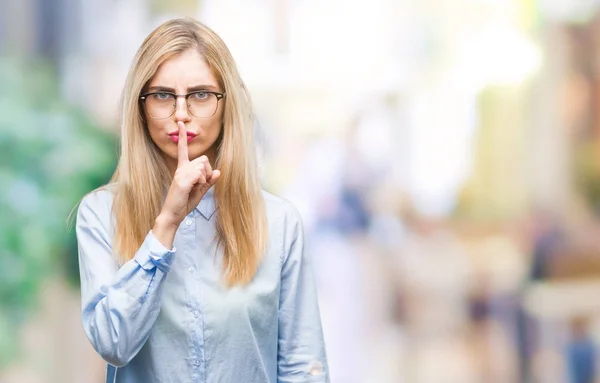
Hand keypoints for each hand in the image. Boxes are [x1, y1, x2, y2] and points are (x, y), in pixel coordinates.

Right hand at [153, 121, 220, 246]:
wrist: (173, 214)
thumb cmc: (184, 202)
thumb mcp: (199, 191)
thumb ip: (208, 181)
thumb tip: (218, 171)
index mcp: (183, 169)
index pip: (183, 149)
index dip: (182, 136)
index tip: (180, 123)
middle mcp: (181, 168)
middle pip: (204, 159)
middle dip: (208, 171)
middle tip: (200, 184)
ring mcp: (180, 173)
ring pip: (203, 166)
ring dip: (205, 178)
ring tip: (195, 188)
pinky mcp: (182, 180)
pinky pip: (200, 174)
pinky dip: (201, 182)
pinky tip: (194, 188)